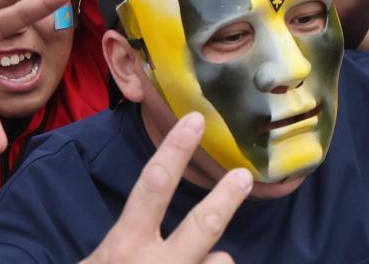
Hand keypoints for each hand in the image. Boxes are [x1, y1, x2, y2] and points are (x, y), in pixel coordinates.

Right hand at [80, 112, 250, 263]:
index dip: (175, 150)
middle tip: (243, 176)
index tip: (194, 120)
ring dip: (215, 262)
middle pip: (201, 226)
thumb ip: (138, 247)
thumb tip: (205, 247)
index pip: (152, 187)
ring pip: (219, 263)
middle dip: (225, 198)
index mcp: (125, 247)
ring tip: (201, 262)